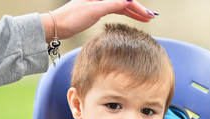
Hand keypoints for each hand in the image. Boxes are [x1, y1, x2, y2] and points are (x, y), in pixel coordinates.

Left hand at [41, 0, 155, 42]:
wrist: (58, 26)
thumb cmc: (72, 17)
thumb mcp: (95, 10)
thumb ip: (112, 4)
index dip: (138, 7)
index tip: (149, 15)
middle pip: (124, 1)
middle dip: (138, 9)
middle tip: (151, 18)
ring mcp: (99, 2)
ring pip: (121, 6)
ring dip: (132, 12)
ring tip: (145, 19)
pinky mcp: (97, 10)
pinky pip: (115, 9)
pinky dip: (124, 14)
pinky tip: (131, 17)